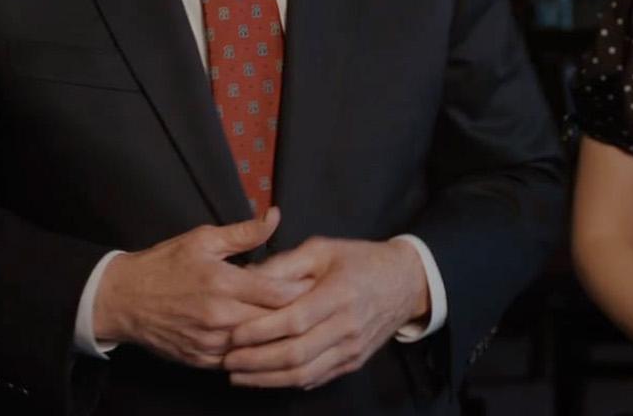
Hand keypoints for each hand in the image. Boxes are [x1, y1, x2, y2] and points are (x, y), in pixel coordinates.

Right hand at [94, 208, 310, 368]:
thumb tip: (275, 216)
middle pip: (274, 322)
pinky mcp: (201, 360)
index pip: (278, 293)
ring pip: (258, 344)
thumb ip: (244, 232)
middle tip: (314, 304)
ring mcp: (210, 342)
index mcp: (223, 283)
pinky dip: (252, 350)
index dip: (302, 289)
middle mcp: (219, 317)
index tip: (315, 282)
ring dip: (275, 335)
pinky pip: (238, 359)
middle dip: (295, 314)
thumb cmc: (163, 265)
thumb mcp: (202, 239)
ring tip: (294, 323)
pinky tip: (263, 339)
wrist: (122, 299)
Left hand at [222, 236, 429, 389]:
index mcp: (339, 294)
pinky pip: (317, 378)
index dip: (260, 331)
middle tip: (228, 360)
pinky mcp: (353, 361)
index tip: (233, 335)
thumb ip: (284, 264)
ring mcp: (352, 348)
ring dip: (267, 379)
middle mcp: (348, 326)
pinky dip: (288, 382)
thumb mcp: (322, 250)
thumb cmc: (358, 261)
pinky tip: (265, 378)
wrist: (405, 282)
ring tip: (238, 375)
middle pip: (296, 353)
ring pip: (305, 373)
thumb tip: (246, 277)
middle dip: (257, 361)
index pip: (294, 320)